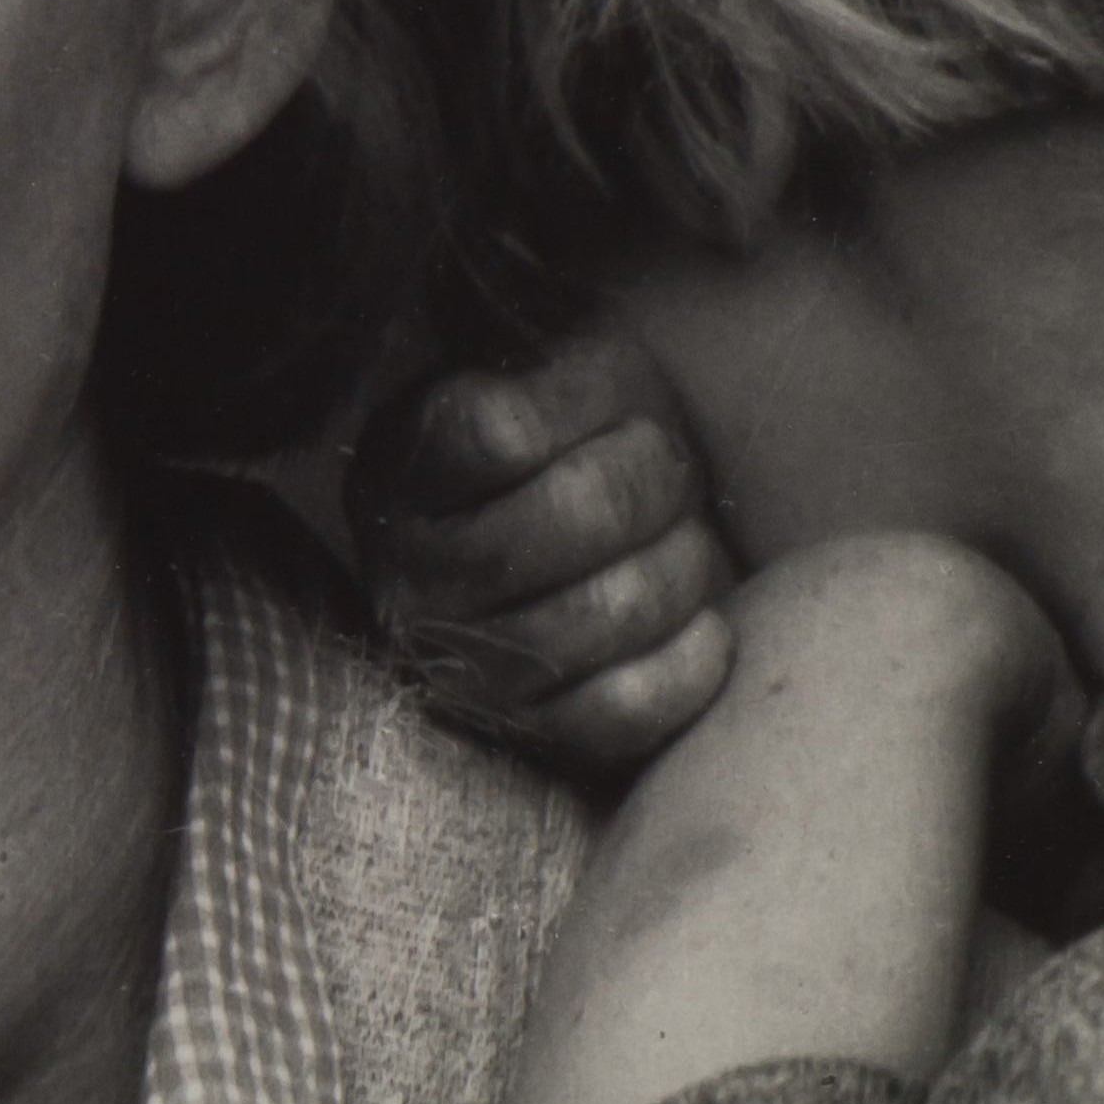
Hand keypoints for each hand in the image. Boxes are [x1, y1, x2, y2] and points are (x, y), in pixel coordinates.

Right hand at [359, 326, 737, 783]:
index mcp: (399, 471)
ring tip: (685, 537)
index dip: (589, 404)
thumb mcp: (542, 370)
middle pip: (579, 511)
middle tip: (672, 467)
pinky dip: (693, 659)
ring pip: (612, 608)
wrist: (550, 547)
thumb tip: (589, 395)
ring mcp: (462, 667)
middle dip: (658, 476)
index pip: (502, 430)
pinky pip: (629, 707)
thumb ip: (554, 366)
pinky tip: (705, 621)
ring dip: (685, 561)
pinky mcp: (530, 736)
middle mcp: (408, 578)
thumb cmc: (563, 446)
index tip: (616, 403)